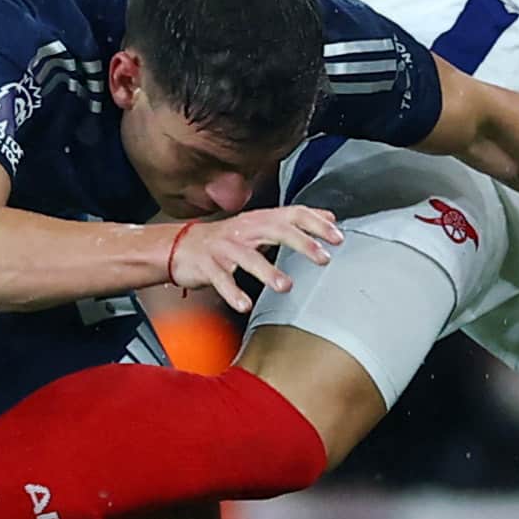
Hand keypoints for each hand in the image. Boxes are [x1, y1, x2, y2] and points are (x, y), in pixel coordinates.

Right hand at [167, 205, 342, 313]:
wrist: (180, 246)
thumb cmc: (227, 238)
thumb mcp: (261, 224)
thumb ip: (294, 221)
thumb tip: (328, 216)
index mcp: (260, 219)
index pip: (294, 214)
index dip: (317, 224)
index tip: (338, 238)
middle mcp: (244, 229)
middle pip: (276, 230)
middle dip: (302, 244)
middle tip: (323, 259)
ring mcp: (225, 247)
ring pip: (248, 256)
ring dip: (268, 271)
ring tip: (285, 286)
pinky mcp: (207, 266)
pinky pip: (221, 279)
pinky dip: (233, 292)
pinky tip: (245, 304)